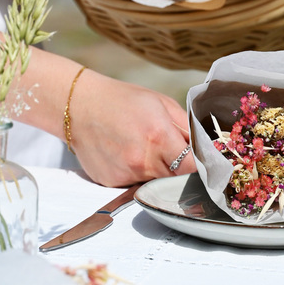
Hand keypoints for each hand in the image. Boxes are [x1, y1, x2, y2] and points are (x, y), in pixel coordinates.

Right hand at [69, 69, 195, 186]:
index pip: (192, 168)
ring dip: (157, 172)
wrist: (79, 106)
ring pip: (155, 184)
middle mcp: (142, 160)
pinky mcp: (111, 182)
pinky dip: (136, 174)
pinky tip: (125, 154)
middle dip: (179, 171)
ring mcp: (125, 174)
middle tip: (174, 156)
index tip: (202, 166)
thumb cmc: (123, 100)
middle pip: (175, 180)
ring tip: (144, 149)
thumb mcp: (162, 104)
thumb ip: (186, 127)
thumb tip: (204, 148)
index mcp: (159, 136)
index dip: (200, 168)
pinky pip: (134, 184)